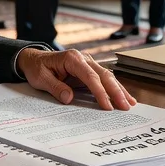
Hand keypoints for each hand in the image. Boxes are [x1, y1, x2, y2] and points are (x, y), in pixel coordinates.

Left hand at [17, 48, 135, 109]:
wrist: (34, 59)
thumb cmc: (37, 68)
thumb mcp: (40, 78)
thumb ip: (55, 87)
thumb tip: (69, 98)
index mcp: (72, 58)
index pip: (90, 76)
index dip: (100, 91)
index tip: (107, 106)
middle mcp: (83, 59)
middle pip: (104, 75)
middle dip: (116, 91)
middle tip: (125, 107)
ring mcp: (88, 63)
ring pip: (108, 76)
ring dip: (119, 90)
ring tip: (130, 104)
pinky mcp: (89, 70)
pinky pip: (104, 79)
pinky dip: (114, 88)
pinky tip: (124, 97)